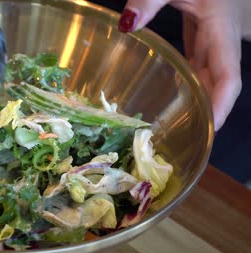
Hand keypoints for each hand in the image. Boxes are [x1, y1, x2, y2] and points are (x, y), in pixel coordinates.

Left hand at [118, 0, 241, 130]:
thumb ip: (150, 2)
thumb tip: (126, 25)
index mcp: (222, 26)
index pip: (229, 76)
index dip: (222, 106)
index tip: (209, 130)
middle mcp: (223, 33)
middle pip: (221, 81)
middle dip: (210, 110)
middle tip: (188, 136)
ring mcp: (215, 30)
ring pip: (211, 71)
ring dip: (200, 95)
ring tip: (181, 121)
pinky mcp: (205, 25)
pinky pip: (201, 58)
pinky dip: (190, 77)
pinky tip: (175, 88)